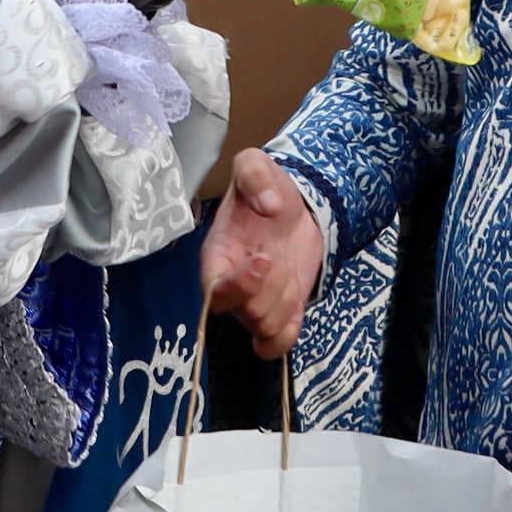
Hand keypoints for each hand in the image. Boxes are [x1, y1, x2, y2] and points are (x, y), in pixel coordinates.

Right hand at [201, 148, 324, 358]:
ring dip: (287, 302)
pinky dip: (289, 332)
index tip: (265, 257)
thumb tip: (268, 204)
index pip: (214, 290)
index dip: (240, 284)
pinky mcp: (275, 315)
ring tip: (288, 270)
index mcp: (217, 256)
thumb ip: (254, 174)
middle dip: (274, 287)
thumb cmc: (268, 190)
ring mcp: (252, 305)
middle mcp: (230, 287)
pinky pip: (274, 346)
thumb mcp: (256, 166)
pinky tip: (297, 301)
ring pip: (265, 329)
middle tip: (280, 257)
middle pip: (245, 313)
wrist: (296, 207)